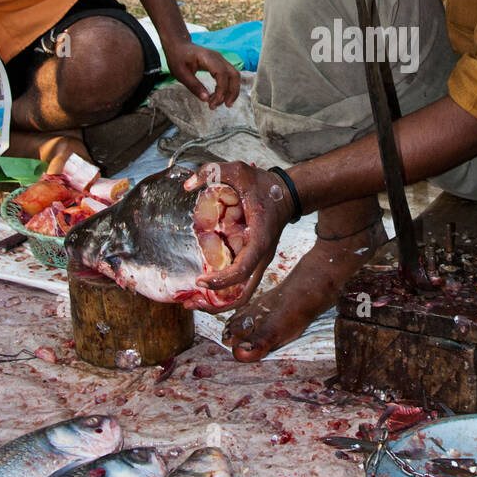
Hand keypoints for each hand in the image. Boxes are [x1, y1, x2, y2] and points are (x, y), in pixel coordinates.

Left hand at [163, 40, 240, 109]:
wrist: (179, 45)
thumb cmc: (178, 58)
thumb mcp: (180, 73)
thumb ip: (193, 86)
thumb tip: (206, 99)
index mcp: (207, 57)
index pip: (222, 74)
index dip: (221, 90)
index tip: (213, 103)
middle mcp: (218, 57)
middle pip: (234, 75)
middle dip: (232, 92)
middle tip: (226, 106)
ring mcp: (221, 60)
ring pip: (235, 76)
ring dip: (232, 90)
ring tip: (225, 103)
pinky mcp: (221, 64)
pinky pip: (230, 76)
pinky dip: (229, 87)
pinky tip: (221, 96)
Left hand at [184, 160, 293, 304]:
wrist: (290, 194)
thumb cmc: (266, 186)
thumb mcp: (240, 171)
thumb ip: (212, 171)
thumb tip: (187, 185)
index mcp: (259, 240)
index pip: (243, 270)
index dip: (222, 280)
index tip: (200, 281)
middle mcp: (261, 257)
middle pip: (243, 294)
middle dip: (217, 305)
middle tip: (190, 304)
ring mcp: (259, 261)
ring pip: (242, 294)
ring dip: (219, 302)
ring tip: (193, 302)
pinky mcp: (255, 261)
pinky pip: (240, 284)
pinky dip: (223, 290)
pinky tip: (205, 287)